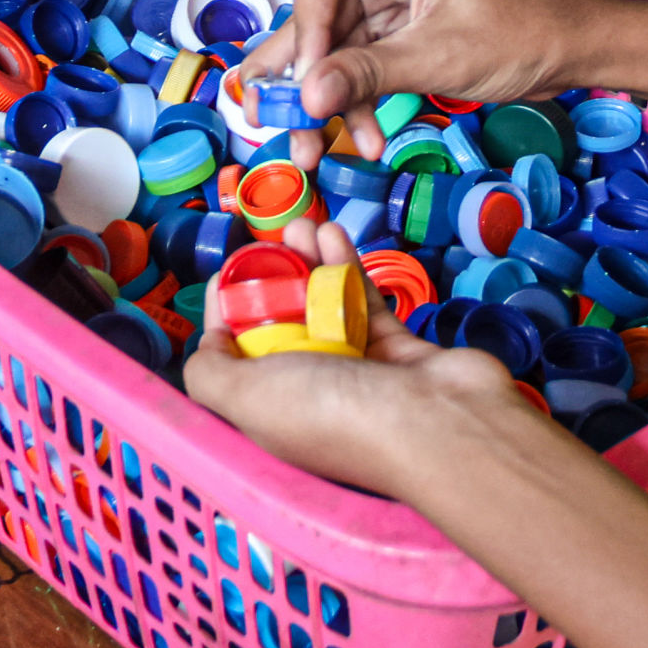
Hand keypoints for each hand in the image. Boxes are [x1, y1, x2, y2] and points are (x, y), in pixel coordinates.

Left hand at [183, 218, 517, 495]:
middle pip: (280, 328)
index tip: (226, 278)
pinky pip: (363, 300)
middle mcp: (309, 397)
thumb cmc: (333, 413)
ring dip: (309, 262)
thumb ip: (210, 373)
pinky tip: (333, 232)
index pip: (236, 365)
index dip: (227, 319)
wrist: (437, 424)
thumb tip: (209, 344)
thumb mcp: (246, 399)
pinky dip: (346, 266)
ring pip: (322, 308)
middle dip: (271, 280)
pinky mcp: (396, 349)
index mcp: (270, 417)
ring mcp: (356, 373)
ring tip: (303, 223)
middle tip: (270, 240)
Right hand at [234, 0, 589, 167]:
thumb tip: (307, 96)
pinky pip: (368, 61)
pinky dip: (362, 98)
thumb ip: (368, 73)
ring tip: (310, 143)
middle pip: (322, 14)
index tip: (305, 83)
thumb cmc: (524, 33)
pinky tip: (363, 134)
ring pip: (341, 45)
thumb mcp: (440, 56)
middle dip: (298, 70)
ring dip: (331, 95)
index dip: (304, 31)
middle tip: (262, 112)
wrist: (581, 49)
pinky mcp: (412, 30)